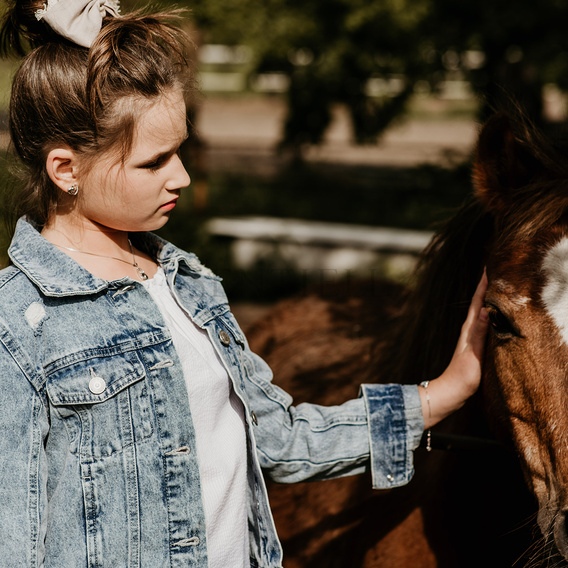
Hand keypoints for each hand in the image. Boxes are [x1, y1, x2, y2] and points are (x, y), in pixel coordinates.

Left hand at [418, 270, 488, 427]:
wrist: (453, 390)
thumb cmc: (463, 373)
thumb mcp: (474, 352)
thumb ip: (480, 332)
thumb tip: (487, 311)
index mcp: (469, 328)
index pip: (478, 302)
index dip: (484, 285)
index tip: (489, 267)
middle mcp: (469, 329)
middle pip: (479, 303)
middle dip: (486, 287)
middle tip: (494, 270)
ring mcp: (471, 337)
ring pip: (481, 312)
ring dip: (487, 298)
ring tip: (495, 286)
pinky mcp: (474, 345)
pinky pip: (483, 323)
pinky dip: (489, 313)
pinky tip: (493, 314)